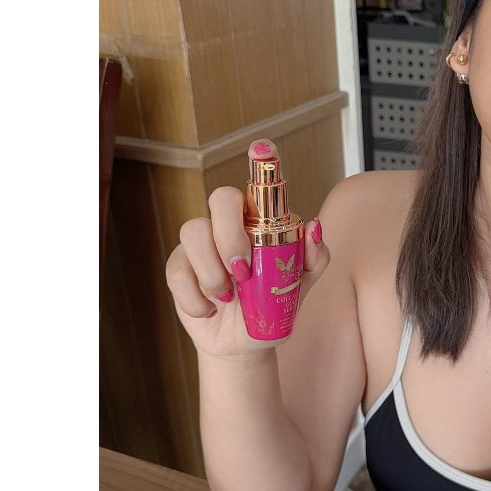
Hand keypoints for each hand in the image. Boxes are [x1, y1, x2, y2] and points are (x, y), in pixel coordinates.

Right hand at [165, 139, 329, 358]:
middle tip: (242, 269)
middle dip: (229, 233)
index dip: (259, 162)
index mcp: (260, 224)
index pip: (258, 187)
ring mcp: (200, 244)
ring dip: (212, 271)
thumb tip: (312, 226)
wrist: (246, 343)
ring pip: (192, 231)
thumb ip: (311, 259)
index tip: (262, 147)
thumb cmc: (273, 306)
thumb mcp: (299, 287)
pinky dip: (197, 297)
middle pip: (220, 198)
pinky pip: (178, 270)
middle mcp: (228, 225)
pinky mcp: (178, 267)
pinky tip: (211, 308)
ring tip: (229, 296)